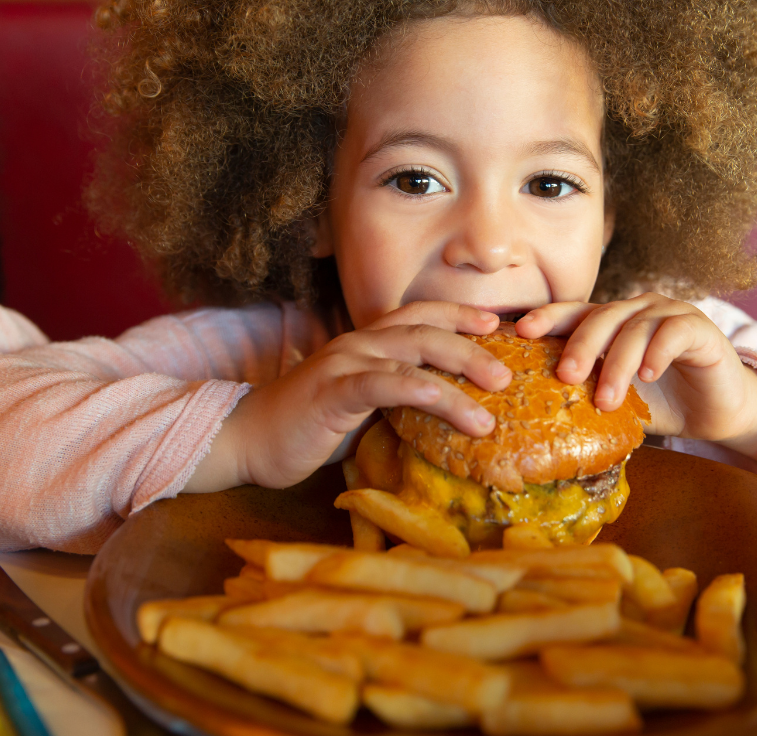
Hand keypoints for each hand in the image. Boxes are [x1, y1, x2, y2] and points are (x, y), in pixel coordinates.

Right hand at [185, 302, 510, 491]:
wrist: (247, 441)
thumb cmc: (308, 428)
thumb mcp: (361, 409)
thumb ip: (396, 400)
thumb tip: (445, 413)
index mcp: (367, 343)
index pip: (421, 316)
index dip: (460, 314)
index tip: (499, 324)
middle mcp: (359, 343)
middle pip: (427, 331)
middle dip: (473, 346)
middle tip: (509, 372)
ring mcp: (345, 363)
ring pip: (412, 353)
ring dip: (459, 370)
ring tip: (494, 398)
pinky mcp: (332, 392)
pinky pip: (382, 384)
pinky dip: (419, 389)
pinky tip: (447, 401)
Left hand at [515, 294, 756, 463]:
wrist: (716, 412)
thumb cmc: (662, 403)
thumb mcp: (617, 399)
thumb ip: (586, 395)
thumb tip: (535, 415)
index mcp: (611, 322)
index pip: (575, 312)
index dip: (549, 318)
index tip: (522, 332)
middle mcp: (637, 310)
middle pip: (600, 317)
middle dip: (580, 346)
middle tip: (566, 375)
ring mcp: (669, 314)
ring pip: (635, 328)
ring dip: (618, 363)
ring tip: (608, 399)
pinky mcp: (699, 328)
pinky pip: (673, 332)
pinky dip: (658, 353)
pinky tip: (648, 375)